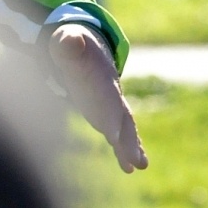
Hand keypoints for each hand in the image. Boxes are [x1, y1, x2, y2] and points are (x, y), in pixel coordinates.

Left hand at [48, 23, 147, 172]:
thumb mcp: (66, 41)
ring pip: (124, 128)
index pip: (105, 100)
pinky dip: (124, 149)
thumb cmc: (71, 44)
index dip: (108, 118)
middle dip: (128, 140)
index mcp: (101, 79)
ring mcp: (111, 106)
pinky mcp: (106, 114)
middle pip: (122, 120)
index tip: (112, 138)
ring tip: (140, 166)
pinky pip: (118, 133)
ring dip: (131, 147)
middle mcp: (112, 95)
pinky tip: (130, 167)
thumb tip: (70, 40)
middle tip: (136, 161)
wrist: (85, 46)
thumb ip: (67, 43)